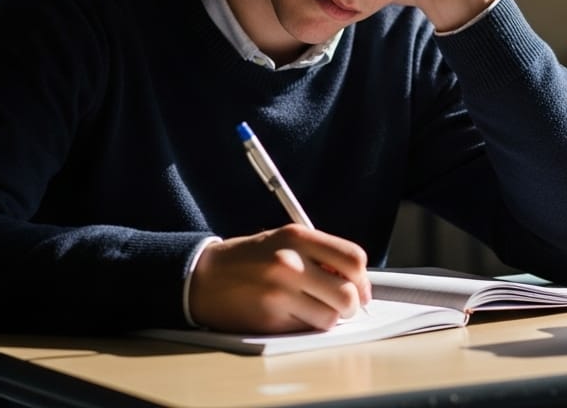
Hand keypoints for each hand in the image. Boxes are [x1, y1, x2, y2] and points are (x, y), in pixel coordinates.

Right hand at [188, 224, 371, 332]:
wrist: (203, 277)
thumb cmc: (248, 259)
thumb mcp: (284, 241)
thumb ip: (319, 254)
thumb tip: (354, 281)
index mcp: (297, 237)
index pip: (353, 258)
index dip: (363, 278)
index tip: (361, 288)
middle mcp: (290, 263)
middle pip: (348, 294)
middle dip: (352, 305)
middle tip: (344, 306)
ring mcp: (280, 293)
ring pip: (330, 318)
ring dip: (329, 318)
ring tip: (314, 309)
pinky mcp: (270, 320)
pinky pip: (306, 329)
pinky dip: (306, 326)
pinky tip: (292, 314)